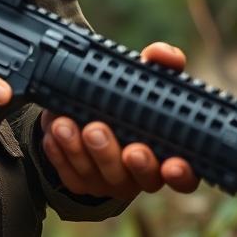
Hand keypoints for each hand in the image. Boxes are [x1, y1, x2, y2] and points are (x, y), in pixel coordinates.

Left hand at [40, 41, 200, 200]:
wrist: (88, 111)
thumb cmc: (128, 100)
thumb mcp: (144, 79)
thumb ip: (158, 65)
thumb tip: (164, 53)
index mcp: (166, 155)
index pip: (184, 176)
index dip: (181, 174)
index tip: (171, 164)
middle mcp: (141, 175)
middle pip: (135, 178)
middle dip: (114, 155)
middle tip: (97, 130)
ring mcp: (111, 182)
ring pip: (97, 174)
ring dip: (78, 149)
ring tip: (64, 123)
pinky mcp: (82, 183)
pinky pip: (69, 174)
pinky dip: (59, 153)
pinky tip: (52, 134)